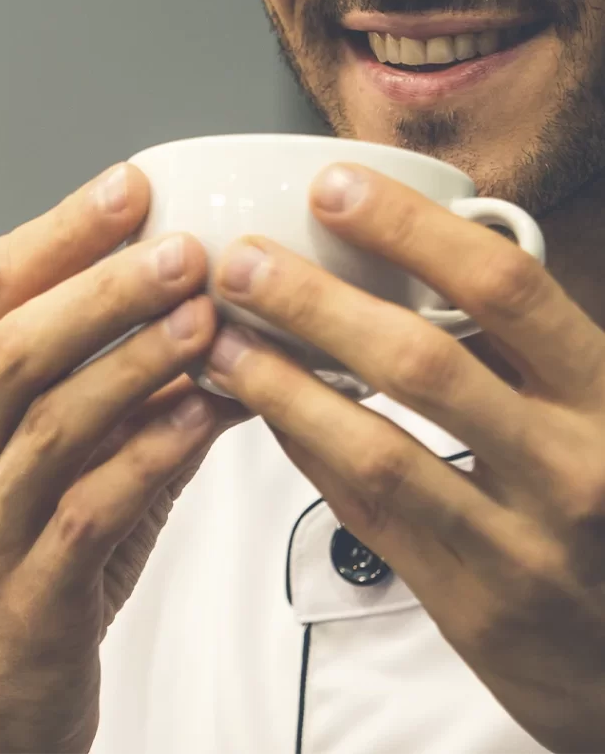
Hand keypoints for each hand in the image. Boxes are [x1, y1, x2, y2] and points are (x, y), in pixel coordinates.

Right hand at [0, 164, 247, 753]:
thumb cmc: (36, 561)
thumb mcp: (62, 460)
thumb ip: (124, 390)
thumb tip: (215, 316)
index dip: (64, 232)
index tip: (132, 185)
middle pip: (19, 344)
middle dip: (104, 287)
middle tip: (183, 248)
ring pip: (49, 422)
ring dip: (131, 362)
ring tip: (204, 318)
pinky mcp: (25, 597)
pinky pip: (85, 513)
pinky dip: (146, 457)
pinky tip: (199, 418)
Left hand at [200, 164, 604, 753]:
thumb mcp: (595, 402)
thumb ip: (523, 339)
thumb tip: (411, 242)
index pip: (504, 286)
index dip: (409, 227)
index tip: (332, 186)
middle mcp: (572, 465)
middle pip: (423, 363)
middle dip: (317, 304)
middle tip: (242, 262)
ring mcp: (520, 544)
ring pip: (377, 449)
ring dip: (285, 386)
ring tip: (222, 340)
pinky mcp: (469, 603)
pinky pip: (364, 511)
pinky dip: (304, 450)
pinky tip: (258, 406)